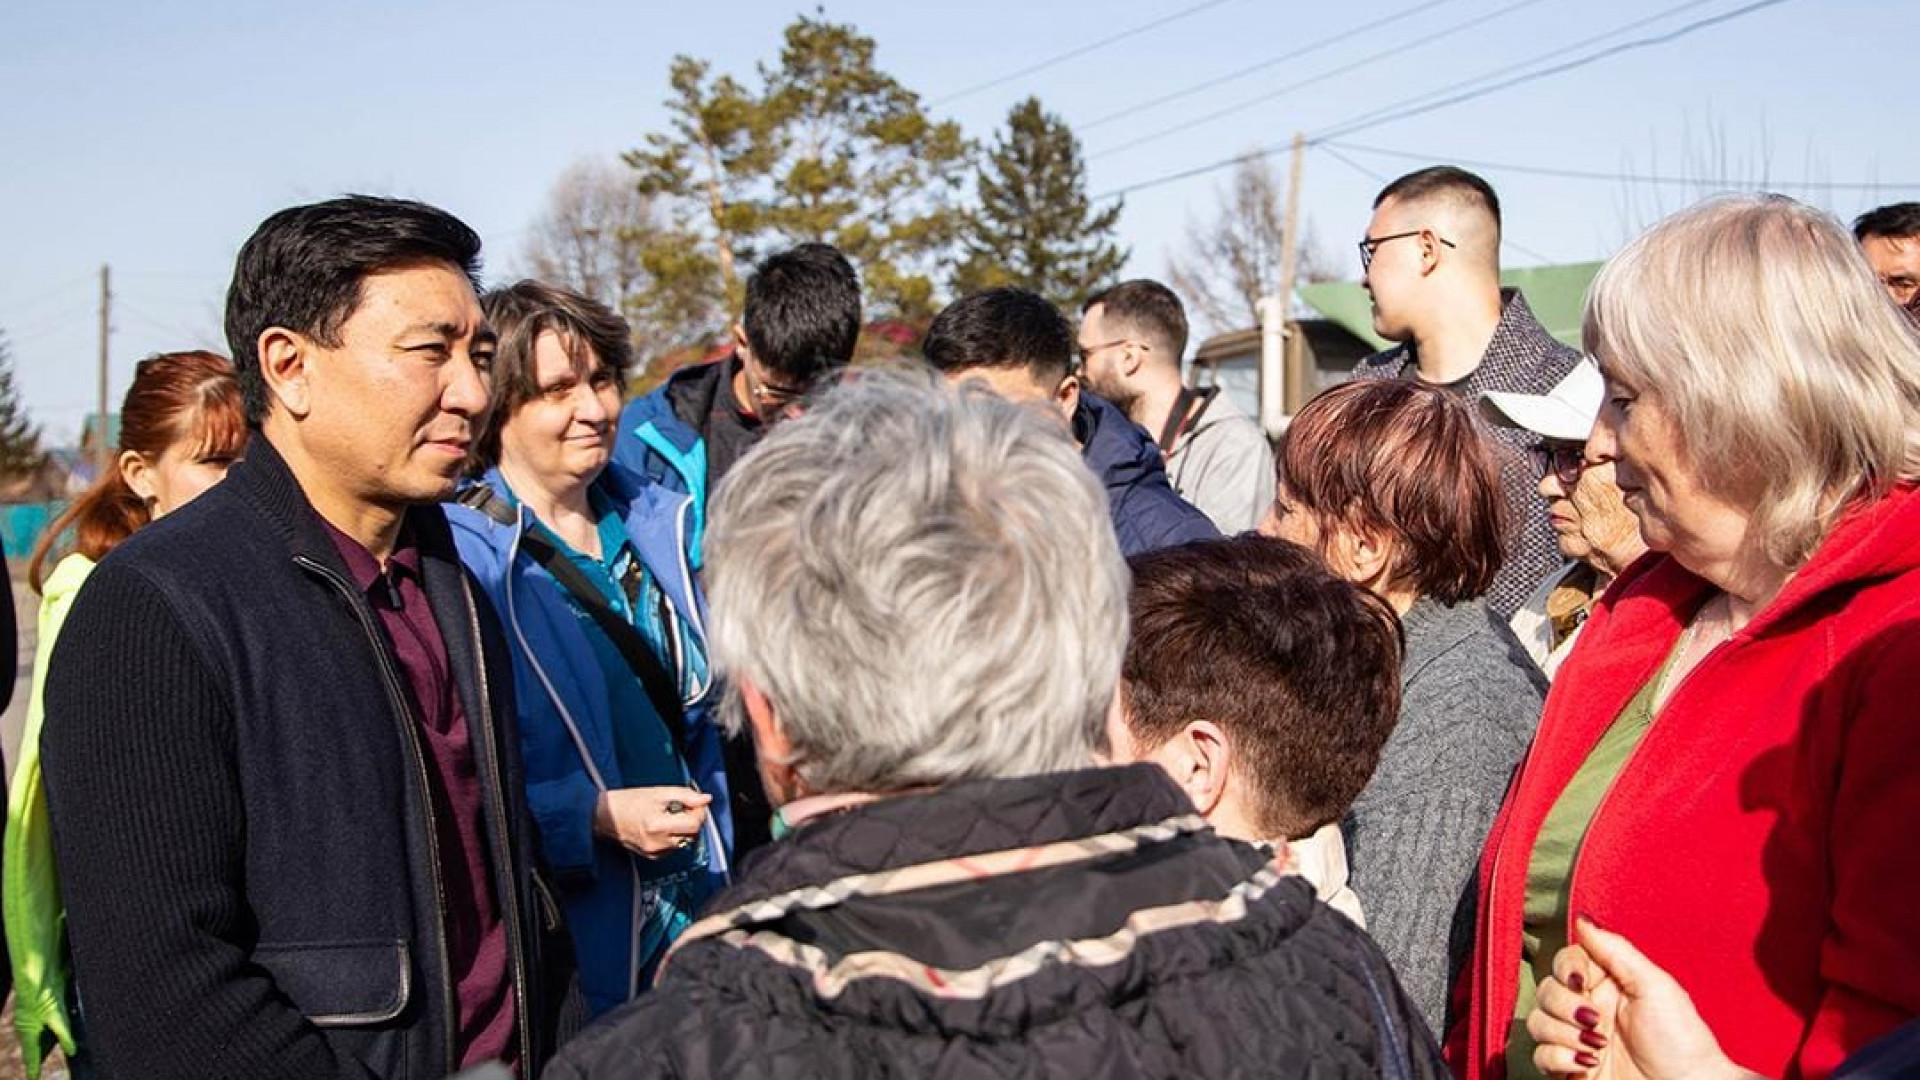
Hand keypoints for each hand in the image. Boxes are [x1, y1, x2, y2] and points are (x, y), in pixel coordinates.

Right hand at [593, 786, 710, 857]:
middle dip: (692, 820)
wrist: (603, 817)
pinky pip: (674, 847)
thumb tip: (705, 799)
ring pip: (684, 841)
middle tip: (681, 807)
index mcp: (658, 826)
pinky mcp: (652, 857)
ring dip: (683, 828)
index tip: (695, 804)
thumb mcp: (658, 792)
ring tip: (668, 816)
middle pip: (692, 834)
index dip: (699, 812)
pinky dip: (673, 836)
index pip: (694, 825)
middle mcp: (658, 843)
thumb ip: (685, 795)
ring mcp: (655, 852)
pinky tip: (661, 826)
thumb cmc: (626, 802)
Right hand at [1528, 917, 1763, 1079]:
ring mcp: (1577, 1039)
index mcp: (1608, 983)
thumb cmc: (1682, 1040)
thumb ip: (1616, 949)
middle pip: (1546, 991)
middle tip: (1597, 1022)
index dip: (1566, 970)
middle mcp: (1588, 1008)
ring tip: (1596, 1047)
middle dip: (1566, 1007)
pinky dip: (1558, 1059)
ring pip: (1537, 1022)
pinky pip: (1540, 1056)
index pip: (1565, 962)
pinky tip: (1585, 1064)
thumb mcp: (1654, 986)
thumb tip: (1583, 916)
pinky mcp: (1570, 1068)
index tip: (1580, 982)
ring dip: (1563, 1034)